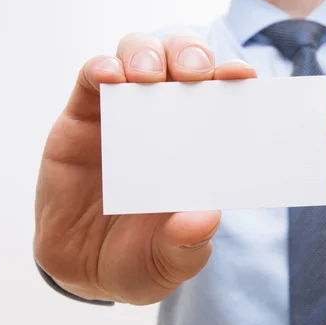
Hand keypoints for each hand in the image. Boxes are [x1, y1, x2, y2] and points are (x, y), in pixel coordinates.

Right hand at [34, 33, 256, 304]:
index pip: (223, 98)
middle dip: (192, 55)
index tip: (243, 77)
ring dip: (147, 55)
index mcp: (201, 147)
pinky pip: (91, 77)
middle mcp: (168, 120)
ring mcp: (126, 114)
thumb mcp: (169, 262)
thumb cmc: (140, 258)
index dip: (234, 80)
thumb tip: (205, 218)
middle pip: (184, 62)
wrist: (83, 269)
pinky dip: (100, 68)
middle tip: (195, 73)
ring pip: (140, 56)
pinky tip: (108, 77)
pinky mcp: (84, 116)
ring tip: (147, 76)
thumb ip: (187, 245)